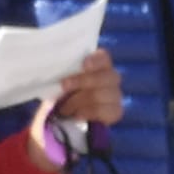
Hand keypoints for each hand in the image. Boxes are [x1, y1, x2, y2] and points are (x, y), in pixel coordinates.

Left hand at [26, 51, 124, 173]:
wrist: (66, 116)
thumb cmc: (63, 92)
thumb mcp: (60, 80)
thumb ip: (64, 73)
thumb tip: (57, 71)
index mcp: (99, 65)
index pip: (104, 57)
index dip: (96, 60)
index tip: (84, 65)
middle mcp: (111, 78)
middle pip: (107, 76)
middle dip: (83, 81)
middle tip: (64, 86)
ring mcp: (115, 95)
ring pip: (105, 94)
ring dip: (80, 100)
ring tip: (65, 108)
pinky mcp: (115, 112)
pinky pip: (108, 112)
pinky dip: (89, 113)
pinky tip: (77, 116)